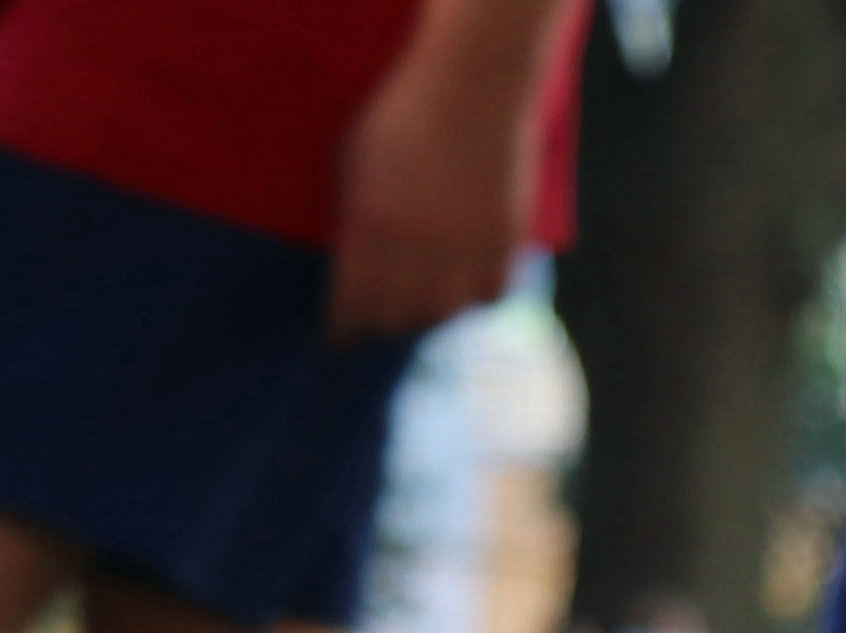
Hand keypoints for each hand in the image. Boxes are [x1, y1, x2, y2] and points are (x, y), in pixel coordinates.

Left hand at [330, 36, 542, 338]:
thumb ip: (352, 217)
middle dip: (385, 325)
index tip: (340, 337)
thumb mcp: (354, 160)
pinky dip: (476, 298)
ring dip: (431, 314)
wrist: (474, 82)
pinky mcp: (506, 241)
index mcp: (371, 225)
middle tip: (379, 322)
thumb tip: (351, 264)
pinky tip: (466, 288)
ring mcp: (467, 247)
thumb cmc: (402, 110)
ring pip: (447, 312)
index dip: (344, 328)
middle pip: (399, 318)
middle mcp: (419, 247)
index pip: (353, 304)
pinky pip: (491, 293)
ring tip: (423, 306)